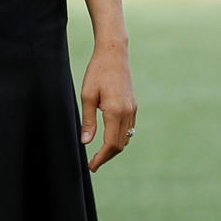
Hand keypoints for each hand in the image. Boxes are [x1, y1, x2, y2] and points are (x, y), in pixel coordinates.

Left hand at [80, 46, 136, 170]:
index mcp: (115, 112)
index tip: (92, 166)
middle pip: (120, 144)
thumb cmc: (97, 72)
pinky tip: (108, 139)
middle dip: (107, 156)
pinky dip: (120, 138)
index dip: (101, 158)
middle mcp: (127, 112)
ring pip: (126, 138)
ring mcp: (133, 109)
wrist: (114, 54)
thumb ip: (88, 121)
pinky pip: (129, 128)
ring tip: (99, 154)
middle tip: (93, 164)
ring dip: (114, 148)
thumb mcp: (87, 96)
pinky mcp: (133, 105)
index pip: (111, 144)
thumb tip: (86, 142)